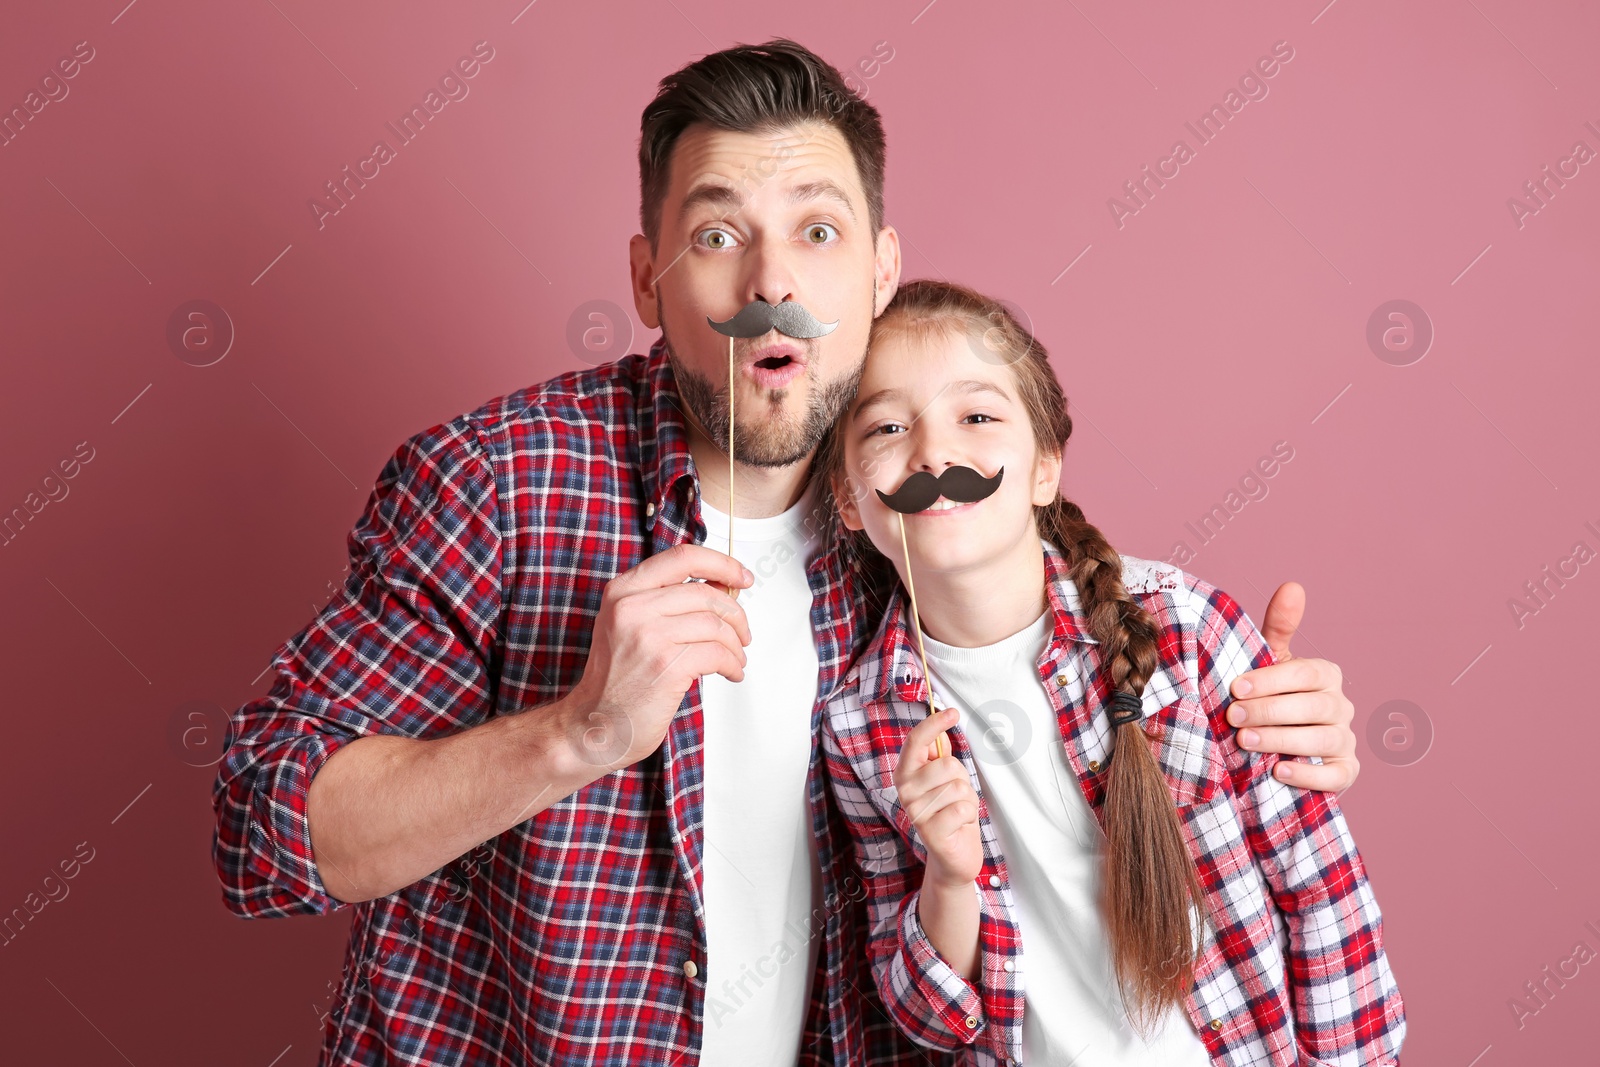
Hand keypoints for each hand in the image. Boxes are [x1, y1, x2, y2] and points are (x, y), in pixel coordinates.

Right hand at [562, 543, 752, 769]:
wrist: (594, 724)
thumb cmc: (616, 679)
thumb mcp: (629, 625)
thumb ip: (667, 601)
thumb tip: (721, 586)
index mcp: (624, 591)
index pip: (683, 558)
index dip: (722, 564)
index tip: (742, 576)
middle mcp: (632, 607)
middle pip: (705, 593)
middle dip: (735, 614)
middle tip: (743, 633)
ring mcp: (648, 636)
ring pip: (715, 624)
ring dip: (735, 644)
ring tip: (736, 658)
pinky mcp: (666, 665)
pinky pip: (717, 653)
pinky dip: (733, 664)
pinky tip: (731, 672)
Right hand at [892, 707, 981, 887]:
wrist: (953, 857)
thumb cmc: (951, 812)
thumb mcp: (946, 780)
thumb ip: (939, 756)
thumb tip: (940, 729)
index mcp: (906, 774)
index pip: (915, 741)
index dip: (933, 723)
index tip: (953, 712)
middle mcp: (905, 792)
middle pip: (947, 765)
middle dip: (961, 778)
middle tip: (956, 795)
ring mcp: (916, 813)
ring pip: (958, 786)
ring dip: (968, 799)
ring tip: (958, 812)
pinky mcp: (931, 833)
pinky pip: (963, 807)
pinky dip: (970, 815)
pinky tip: (960, 825)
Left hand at [1228, 581, 1358, 792]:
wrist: (1274, 745)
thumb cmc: (1271, 697)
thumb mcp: (1272, 662)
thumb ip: (1279, 628)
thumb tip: (1292, 585)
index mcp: (1325, 675)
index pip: (1306, 674)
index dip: (1271, 680)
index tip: (1236, 687)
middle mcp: (1340, 706)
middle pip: (1314, 707)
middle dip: (1270, 711)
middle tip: (1233, 716)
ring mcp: (1344, 740)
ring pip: (1322, 740)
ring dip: (1282, 740)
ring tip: (1245, 742)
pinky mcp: (1344, 772)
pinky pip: (1336, 775)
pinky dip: (1309, 775)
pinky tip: (1280, 772)